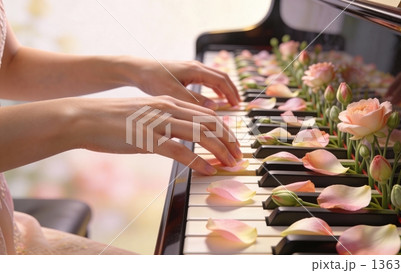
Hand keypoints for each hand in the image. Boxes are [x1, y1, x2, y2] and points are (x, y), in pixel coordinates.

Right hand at [71, 96, 241, 174]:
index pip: (206, 115)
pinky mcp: (147, 138)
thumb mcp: (145, 116)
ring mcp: (158, 122)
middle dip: (229, 140)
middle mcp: (167, 109)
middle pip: (209, 123)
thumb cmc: (113, 120)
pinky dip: (198, 161)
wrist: (85, 118)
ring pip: (200, 134)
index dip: (224, 130)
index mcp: (168, 102)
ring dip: (220, 150)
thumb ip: (166, 125)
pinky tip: (208, 169)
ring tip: (230, 163)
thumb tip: (182, 142)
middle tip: (238, 156)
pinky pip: (179, 150)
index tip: (233, 144)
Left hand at [127, 58, 240, 108]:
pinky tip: (213, 98)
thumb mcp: (173, 93)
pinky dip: (214, 88)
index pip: (221, 80)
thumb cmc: (152, 79)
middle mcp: (195, 67)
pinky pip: (206, 79)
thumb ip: (194, 100)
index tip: (237, 105)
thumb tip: (214, 106)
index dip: (231, 93)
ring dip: (224, 89)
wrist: (137, 70)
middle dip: (231, 90)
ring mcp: (191, 69)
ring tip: (229, 102)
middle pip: (222, 77)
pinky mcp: (185, 73)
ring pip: (214, 78)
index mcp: (195, 70)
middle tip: (238, 104)